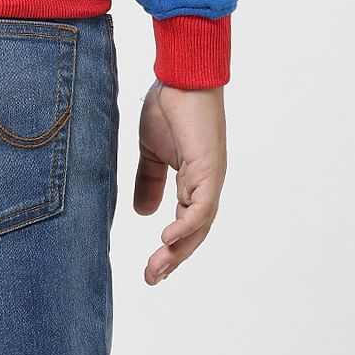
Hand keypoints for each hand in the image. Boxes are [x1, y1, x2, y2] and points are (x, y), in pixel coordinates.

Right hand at [134, 78, 226, 284]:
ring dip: (177, 250)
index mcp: (194, 182)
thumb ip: (148, 180)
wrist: (181, 76)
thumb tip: (144, 214)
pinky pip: (201, 207)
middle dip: (173, 259)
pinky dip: (186, 226)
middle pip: (194, 233)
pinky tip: (167, 239)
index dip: (171, 249)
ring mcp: (210, 179)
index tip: (151, 269)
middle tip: (150, 278)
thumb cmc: (169, 105)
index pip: (186, 225)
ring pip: (199, 227)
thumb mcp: (151, 150)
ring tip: (155, 268)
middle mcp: (206, 185)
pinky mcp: (209, 169)